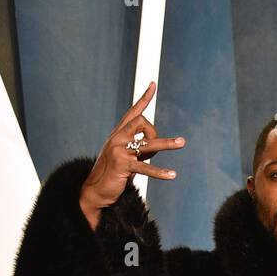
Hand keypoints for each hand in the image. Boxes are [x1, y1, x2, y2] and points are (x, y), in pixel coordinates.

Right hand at [79, 80, 185, 225]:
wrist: (94, 191)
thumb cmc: (111, 175)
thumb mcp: (126, 157)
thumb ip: (139, 149)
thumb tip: (155, 146)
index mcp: (118, 134)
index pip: (133, 112)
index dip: (144, 98)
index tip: (153, 84)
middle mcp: (117, 138)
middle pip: (141, 122)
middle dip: (154, 133)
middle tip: (157, 149)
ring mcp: (119, 151)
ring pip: (147, 143)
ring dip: (167, 144)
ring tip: (182, 142)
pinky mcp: (122, 166)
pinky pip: (145, 167)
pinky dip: (159, 172)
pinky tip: (172, 175)